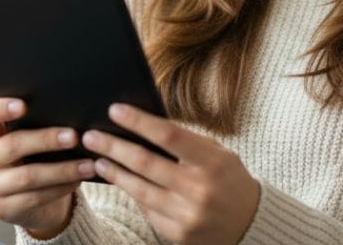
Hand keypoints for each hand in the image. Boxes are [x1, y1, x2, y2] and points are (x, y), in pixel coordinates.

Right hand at [0, 98, 95, 236]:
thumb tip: (71, 115)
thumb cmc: (35, 158)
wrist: (32, 201)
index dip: (0, 109)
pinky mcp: (1, 209)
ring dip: (62, 170)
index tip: (23, 105)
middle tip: (74, 136)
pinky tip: (78, 180)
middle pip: (12, 146)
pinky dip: (61, 188)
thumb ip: (40, 126)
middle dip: (46, 140)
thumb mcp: (32, 140)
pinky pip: (34, 197)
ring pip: (27, 176)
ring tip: (88, 164)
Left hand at [82, 103, 260, 244]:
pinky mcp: (178, 234)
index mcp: (212, 162)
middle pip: (145, 162)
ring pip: (139, 189)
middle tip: (91, 135)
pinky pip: (146, 210)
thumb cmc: (229, 180)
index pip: (168, 135)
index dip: (138, 121)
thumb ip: (186, 142)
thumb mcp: (218, 154)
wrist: (251, 224)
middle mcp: (199, 190)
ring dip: (114, 172)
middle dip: (113, 146)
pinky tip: (120, 181)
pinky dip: (132, 193)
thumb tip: (144, 125)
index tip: (114, 110)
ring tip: (99, 159)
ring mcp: (187, 215)